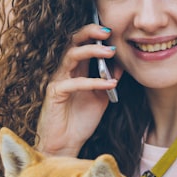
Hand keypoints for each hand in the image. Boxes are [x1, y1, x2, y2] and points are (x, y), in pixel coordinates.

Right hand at [36, 24, 120, 156]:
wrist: (64, 145)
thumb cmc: (79, 122)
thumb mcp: (101, 98)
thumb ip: (108, 81)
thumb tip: (122, 64)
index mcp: (76, 70)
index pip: (82, 43)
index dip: (95, 33)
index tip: (113, 30)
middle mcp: (65, 71)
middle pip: (73, 42)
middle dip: (89, 32)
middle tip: (108, 31)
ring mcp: (58, 81)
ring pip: (71, 56)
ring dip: (91, 51)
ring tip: (110, 51)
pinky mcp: (54, 94)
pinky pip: (74, 83)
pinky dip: (93, 82)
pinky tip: (110, 84)